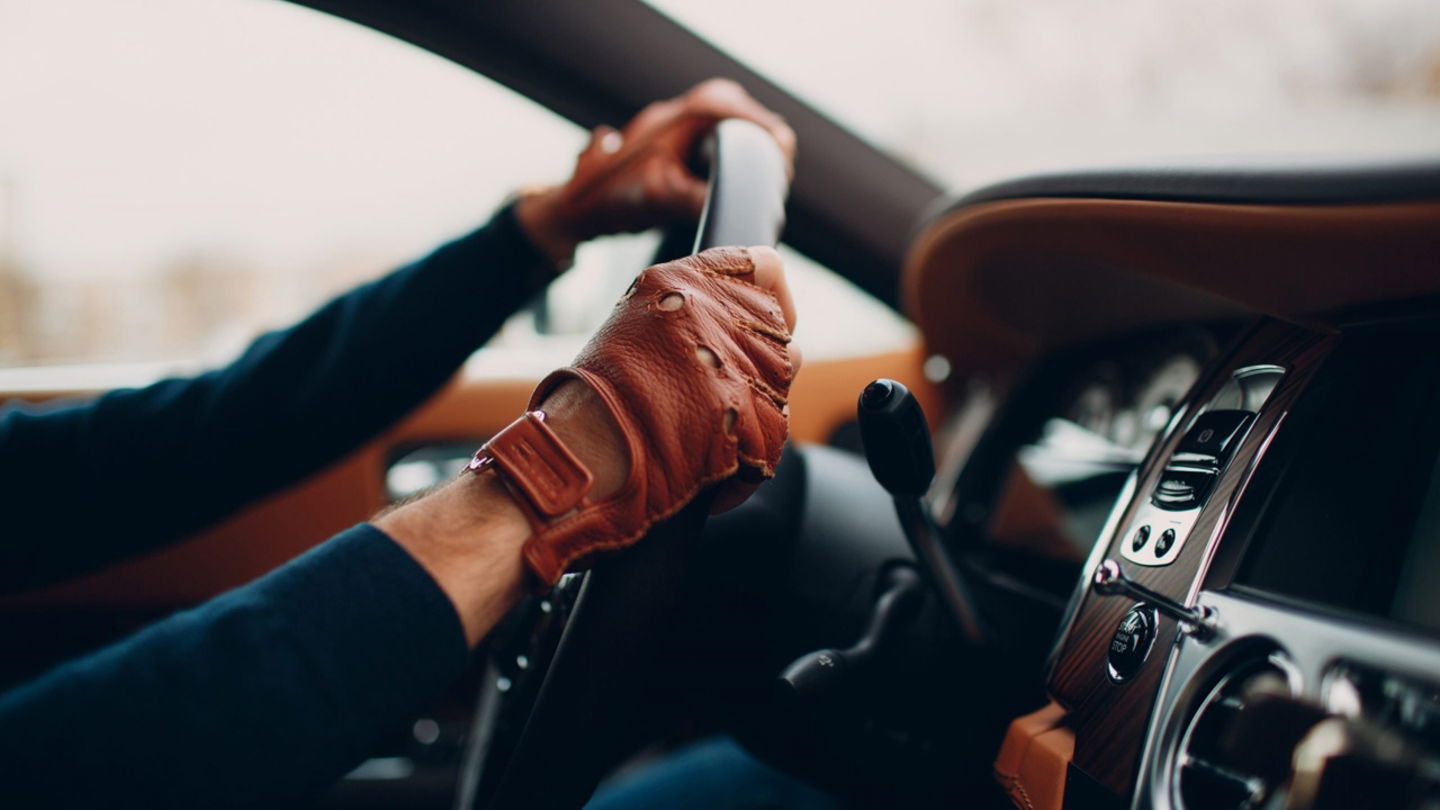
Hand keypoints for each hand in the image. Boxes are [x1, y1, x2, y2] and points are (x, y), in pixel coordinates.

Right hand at [376, 247, 797, 641]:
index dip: (771, 294)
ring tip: (706, 417)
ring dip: (755, 399)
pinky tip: (710, 449)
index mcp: (686, 281)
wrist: (584, 456)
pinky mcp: (753, 415)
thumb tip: (757, 303)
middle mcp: (718, 313)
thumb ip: (697, 302)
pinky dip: (750, 446)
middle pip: (779, 327)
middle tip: (713, 384)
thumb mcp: (639, 317)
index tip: (758, 317)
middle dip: (757, 356)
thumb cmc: (599, 395)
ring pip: (782, 375)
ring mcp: (739, 363)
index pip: (766, 267)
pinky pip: (775, 426)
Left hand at [515, 79, 796, 265]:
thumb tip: (741, 216)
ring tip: (763, 164)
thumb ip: (701, 202)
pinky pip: (705, 132)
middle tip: (778, 159)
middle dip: (757, 130)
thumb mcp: (662, 201)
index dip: (764, 132)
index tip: (783, 153)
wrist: (572, 208)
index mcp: (677, 118)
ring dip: (741, 136)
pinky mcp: (666, 143)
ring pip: (717, 116)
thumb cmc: (611, 199)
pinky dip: (725, 145)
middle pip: (730, 105)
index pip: (733, 108)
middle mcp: (673, 115)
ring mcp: (668, 127)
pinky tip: (734, 171)